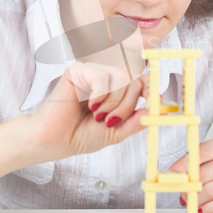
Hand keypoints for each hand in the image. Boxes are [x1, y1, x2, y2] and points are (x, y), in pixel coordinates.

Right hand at [31, 61, 148, 159]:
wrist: (54, 141)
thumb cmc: (80, 135)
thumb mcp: (116, 131)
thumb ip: (137, 120)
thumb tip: (158, 108)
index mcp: (115, 90)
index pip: (140, 80)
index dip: (150, 88)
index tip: (155, 100)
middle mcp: (105, 78)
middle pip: (133, 81)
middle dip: (126, 105)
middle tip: (109, 121)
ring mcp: (92, 72)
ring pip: (120, 78)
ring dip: (113, 103)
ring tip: (96, 116)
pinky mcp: (78, 70)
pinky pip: (102, 76)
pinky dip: (99, 95)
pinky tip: (89, 105)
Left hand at [168, 134, 212, 212]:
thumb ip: (199, 163)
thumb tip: (176, 174)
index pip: (204, 150)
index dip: (185, 163)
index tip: (173, 173)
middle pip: (206, 172)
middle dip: (190, 185)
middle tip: (183, 192)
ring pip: (211, 189)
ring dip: (196, 199)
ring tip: (193, 202)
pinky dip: (208, 209)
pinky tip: (203, 210)